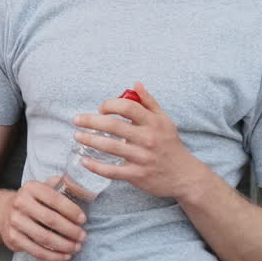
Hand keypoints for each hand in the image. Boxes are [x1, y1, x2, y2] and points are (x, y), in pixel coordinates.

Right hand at [0, 175, 87, 260]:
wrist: (3, 212)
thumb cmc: (32, 201)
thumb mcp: (43, 188)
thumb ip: (61, 186)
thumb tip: (81, 186)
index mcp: (30, 188)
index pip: (54, 198)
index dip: (71, 210)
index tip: (83, 219)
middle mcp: (20, 203)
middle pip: (50, 219)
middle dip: (70, 230)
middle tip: (83, 237)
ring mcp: (15, 221)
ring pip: (44, 237)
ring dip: (64, 245)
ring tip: (77, 247)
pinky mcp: (13, 238)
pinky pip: (36, 250)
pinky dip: (53, 256)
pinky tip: (65, 256)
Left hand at [73, 82, 209, 200]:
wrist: (185, 176)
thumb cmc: (170, 145)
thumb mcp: (165, 120)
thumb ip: (149, 102)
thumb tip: (135, 84)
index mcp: (153, 123)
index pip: (127, 107)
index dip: (110, 105)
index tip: (101, 109)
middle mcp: (148, 139)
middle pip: (114, 126)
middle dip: (91, 121)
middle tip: (76, 120)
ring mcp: (142, 158)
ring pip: (110, 147)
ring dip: (89, 140)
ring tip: (77, 136)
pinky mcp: (137, 175)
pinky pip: (112, 171)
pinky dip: (96, 166)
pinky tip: (84, 160)